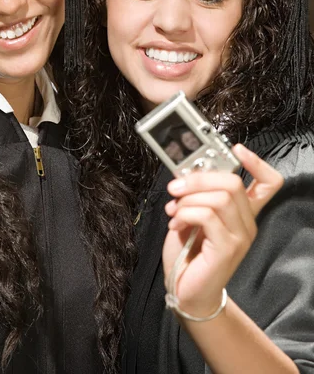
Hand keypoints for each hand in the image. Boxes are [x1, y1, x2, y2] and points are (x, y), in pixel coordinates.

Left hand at [162, 144, 283, 317]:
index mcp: (242, 213)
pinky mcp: (227, 248)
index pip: (268, 183)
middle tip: (176, 186)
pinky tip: (175, 224)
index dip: (257, 162)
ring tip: (173, 210)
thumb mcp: (193, 217)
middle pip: (234, 183)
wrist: (186, 292)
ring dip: (189, 198)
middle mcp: (246, 223)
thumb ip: (197, 196)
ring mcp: (240, 236)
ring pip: (220, 197)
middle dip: (199, 178)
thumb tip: (187, 173)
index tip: (236, 150)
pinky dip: (185, 213)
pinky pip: (207, 216)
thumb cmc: (188, 254)